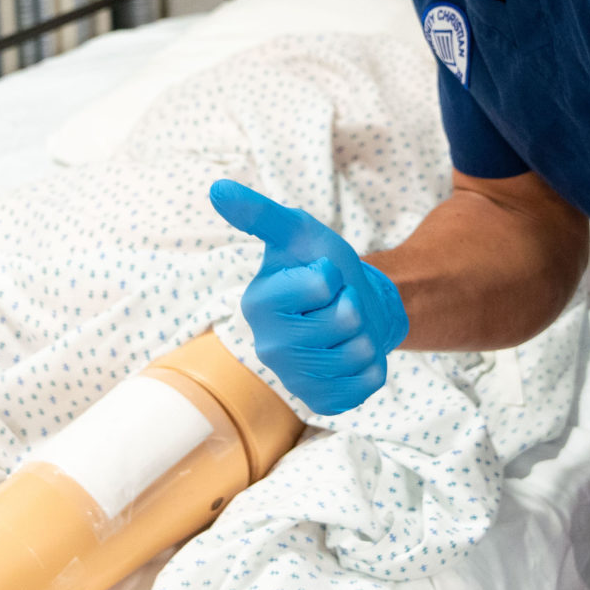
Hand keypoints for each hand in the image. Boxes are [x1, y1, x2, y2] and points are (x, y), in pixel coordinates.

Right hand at [209, 180, 408, 415]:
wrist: (353, 304)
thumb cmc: (321, 263)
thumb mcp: (297, 232)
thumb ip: (260, 213)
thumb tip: (217, 187)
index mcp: (256, 305)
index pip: (322, 283)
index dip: (333, 274)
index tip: (320, 275)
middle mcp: (267, 348)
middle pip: (345, 320)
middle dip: (353, 304)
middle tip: (336, 302)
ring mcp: (294, 380)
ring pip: (360, 352)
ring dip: (365, 333)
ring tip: (345, 327)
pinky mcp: (322, 402)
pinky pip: (366, 384)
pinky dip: (371, 366)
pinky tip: (350, 355)